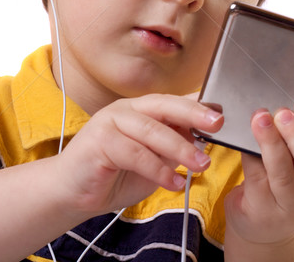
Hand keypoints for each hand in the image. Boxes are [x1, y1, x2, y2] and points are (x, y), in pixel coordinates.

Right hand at [54, 93, 222, 217]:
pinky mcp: (99, 141)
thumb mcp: (151, 160)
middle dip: (193, 114)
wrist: (71, 192)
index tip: (222, 114)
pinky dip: (157, 169)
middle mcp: (124, 110)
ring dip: (180, 148)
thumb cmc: (113, 173)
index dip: (197, 106)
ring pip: (151, 130)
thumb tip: (203, 140)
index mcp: (139, 109)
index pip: (171, 102)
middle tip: (217, 124)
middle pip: (163, 106)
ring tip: (201, 164)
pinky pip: (134, 153)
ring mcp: (110, 122)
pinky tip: (173, 182)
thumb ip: (171, 149)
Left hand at [224, 98, 293, 244]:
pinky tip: (244, 140)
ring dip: (271, 143)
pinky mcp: (261, 209)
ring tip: (261, 119)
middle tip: (283, 112)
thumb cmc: (281, 183)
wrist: (262, 223)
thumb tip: (282, 104)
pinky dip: (251, 155)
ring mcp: (288, 206)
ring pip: (283, 175)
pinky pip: (256, 178)